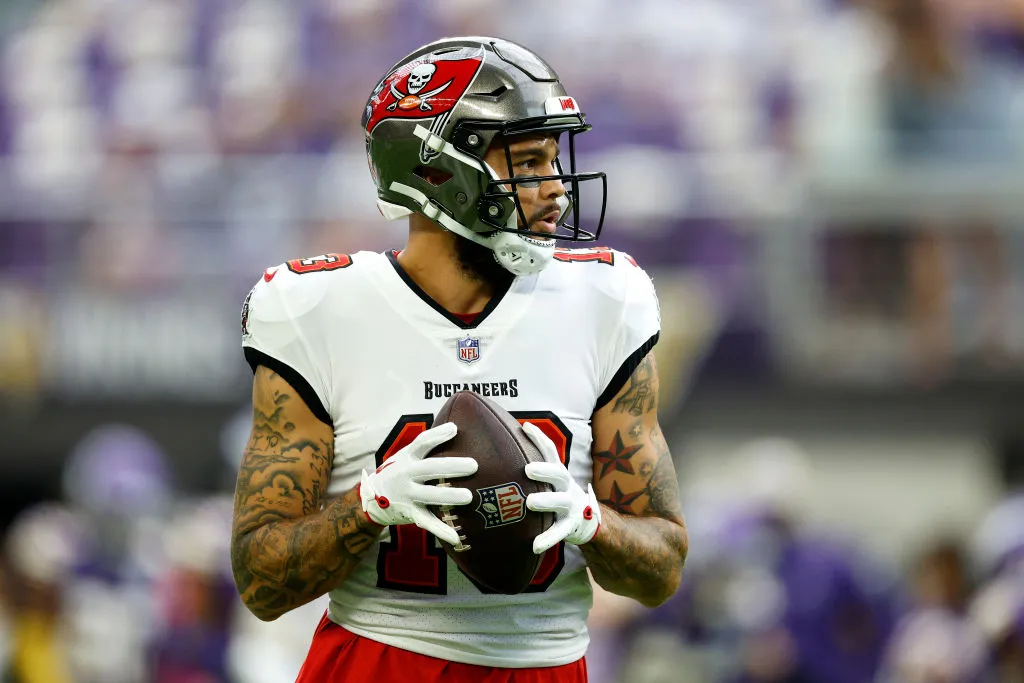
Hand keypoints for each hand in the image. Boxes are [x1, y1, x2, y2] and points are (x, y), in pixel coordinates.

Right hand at [359, 422, 476, 545]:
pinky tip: (455, 536)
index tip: (454, 429)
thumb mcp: (406, 455)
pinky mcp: (411, 514)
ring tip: (469, 496)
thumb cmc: (399, 471)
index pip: (422, 443)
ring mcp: (408, 496)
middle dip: (451, 467)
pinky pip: (427, 522)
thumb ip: (426, 446)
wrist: (371, 498)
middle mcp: (406, 475)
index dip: (437, 435)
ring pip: (430, 496)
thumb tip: (455, 426)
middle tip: (473, 465)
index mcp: (407, 458)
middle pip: (430, 469)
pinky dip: (441, 530)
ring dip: (449, 496)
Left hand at [523, 422, 601, 553]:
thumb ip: (531, 466)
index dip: (539, 438)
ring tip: (530, 503)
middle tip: (528, 468)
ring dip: (546, 501)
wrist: (585, 519)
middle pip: (559, 474)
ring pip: (560, 502)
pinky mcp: (569, 526)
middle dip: (545, 470)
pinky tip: (535, 545)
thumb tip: (500, 446)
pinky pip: (558, 532)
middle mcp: (566, 486)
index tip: (525, 426)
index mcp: (558, 472)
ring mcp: (570, 506)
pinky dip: (547, 539)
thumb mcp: (549, 479)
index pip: (550, 451)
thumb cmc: (556, 494)